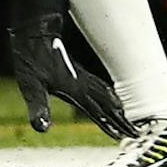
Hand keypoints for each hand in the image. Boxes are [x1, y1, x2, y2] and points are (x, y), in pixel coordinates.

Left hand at [10, 12, 133, 137]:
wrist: (34, 30)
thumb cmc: (30, 57)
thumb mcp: (30, 85)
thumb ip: (38, 107)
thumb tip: (42, 128)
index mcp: (74, 90)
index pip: (97, 112)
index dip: (110, 125)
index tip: (126, 136)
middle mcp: (81, 83)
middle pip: (106, 104)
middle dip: (120, 119)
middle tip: (136, 132)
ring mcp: (80, 75)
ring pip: (104, 93)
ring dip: (116, 106)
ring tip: (127, 116)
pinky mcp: (76, 68)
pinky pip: (98, 84)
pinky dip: (108, 92)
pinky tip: (108, 93)